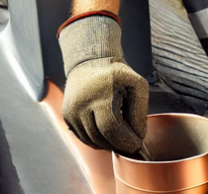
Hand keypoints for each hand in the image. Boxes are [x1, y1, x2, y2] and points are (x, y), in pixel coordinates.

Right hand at [57, 14, 148, 153]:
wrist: (90, 62)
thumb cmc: (117, 74)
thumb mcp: (137, 84)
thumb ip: (140, 110)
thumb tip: (139, 135)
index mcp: (101, 94)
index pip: (111, 128)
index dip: (126, 140)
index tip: (138, 143)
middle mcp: (81, 104)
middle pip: (101, 137)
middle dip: (119, 145)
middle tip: (132, 144)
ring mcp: (71, 111)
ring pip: (91, 141)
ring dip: (109, 145)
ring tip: (122, 138)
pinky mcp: (67, 117)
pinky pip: (84, 138)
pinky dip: (98, 142)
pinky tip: (109, 135)